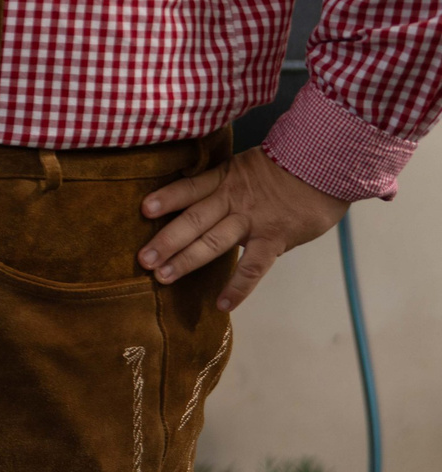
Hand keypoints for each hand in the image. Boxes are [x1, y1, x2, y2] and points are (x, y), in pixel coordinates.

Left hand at [140, 147, 349, 310]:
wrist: (328, 166)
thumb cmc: (290, 166)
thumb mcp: (250, 165)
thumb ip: (228, 183)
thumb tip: (203, 200)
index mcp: (225, 180)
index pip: (189, 188)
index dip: (166, 198)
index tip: (141, 210)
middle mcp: (233, 200)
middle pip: (192, 220)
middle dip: (165, 240)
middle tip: (142, 259)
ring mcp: (253, 221)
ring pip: (213, 243)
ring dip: (186, 261)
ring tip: (162, 277)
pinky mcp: (274, 239)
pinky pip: (253, 267)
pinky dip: (238, 287)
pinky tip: (222, 305)